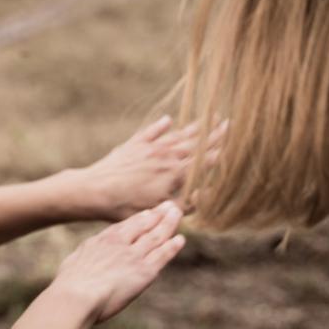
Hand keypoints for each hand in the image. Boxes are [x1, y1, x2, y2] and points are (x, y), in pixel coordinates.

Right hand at [50, 201, 183, 322]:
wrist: (77, 295)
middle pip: (144, 225)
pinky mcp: (144, 272)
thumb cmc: (69, 284)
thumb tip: (83, 258)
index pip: (125, 226)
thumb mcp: (75, 261)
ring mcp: (134, 256)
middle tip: (170, 205)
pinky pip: (162, 256)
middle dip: (158, 215)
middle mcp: (120, 244)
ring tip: (178, 213)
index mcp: (103, 240)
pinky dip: (172, 247)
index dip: (140, 218)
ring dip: (169, 224)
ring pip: (156, 236)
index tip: (149, 213)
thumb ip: (85, 256)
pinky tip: (180, 240)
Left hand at [70, 116, 222, 221]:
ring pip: (176, 136)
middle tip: (228, 123)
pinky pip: (150, 133)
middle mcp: (165, 156)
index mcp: (175, 173)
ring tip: (207, 118)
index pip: (204, 160)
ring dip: (193, 128)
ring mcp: (149, 148)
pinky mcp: (132, 146)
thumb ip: (186, 203)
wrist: (94, 190)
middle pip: (194, 144)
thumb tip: (207, 194)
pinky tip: (168, 120)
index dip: (220, 151)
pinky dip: (160, 126)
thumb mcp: (161, 210)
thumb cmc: (126, 206)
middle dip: (212, 134)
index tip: (234, 141)